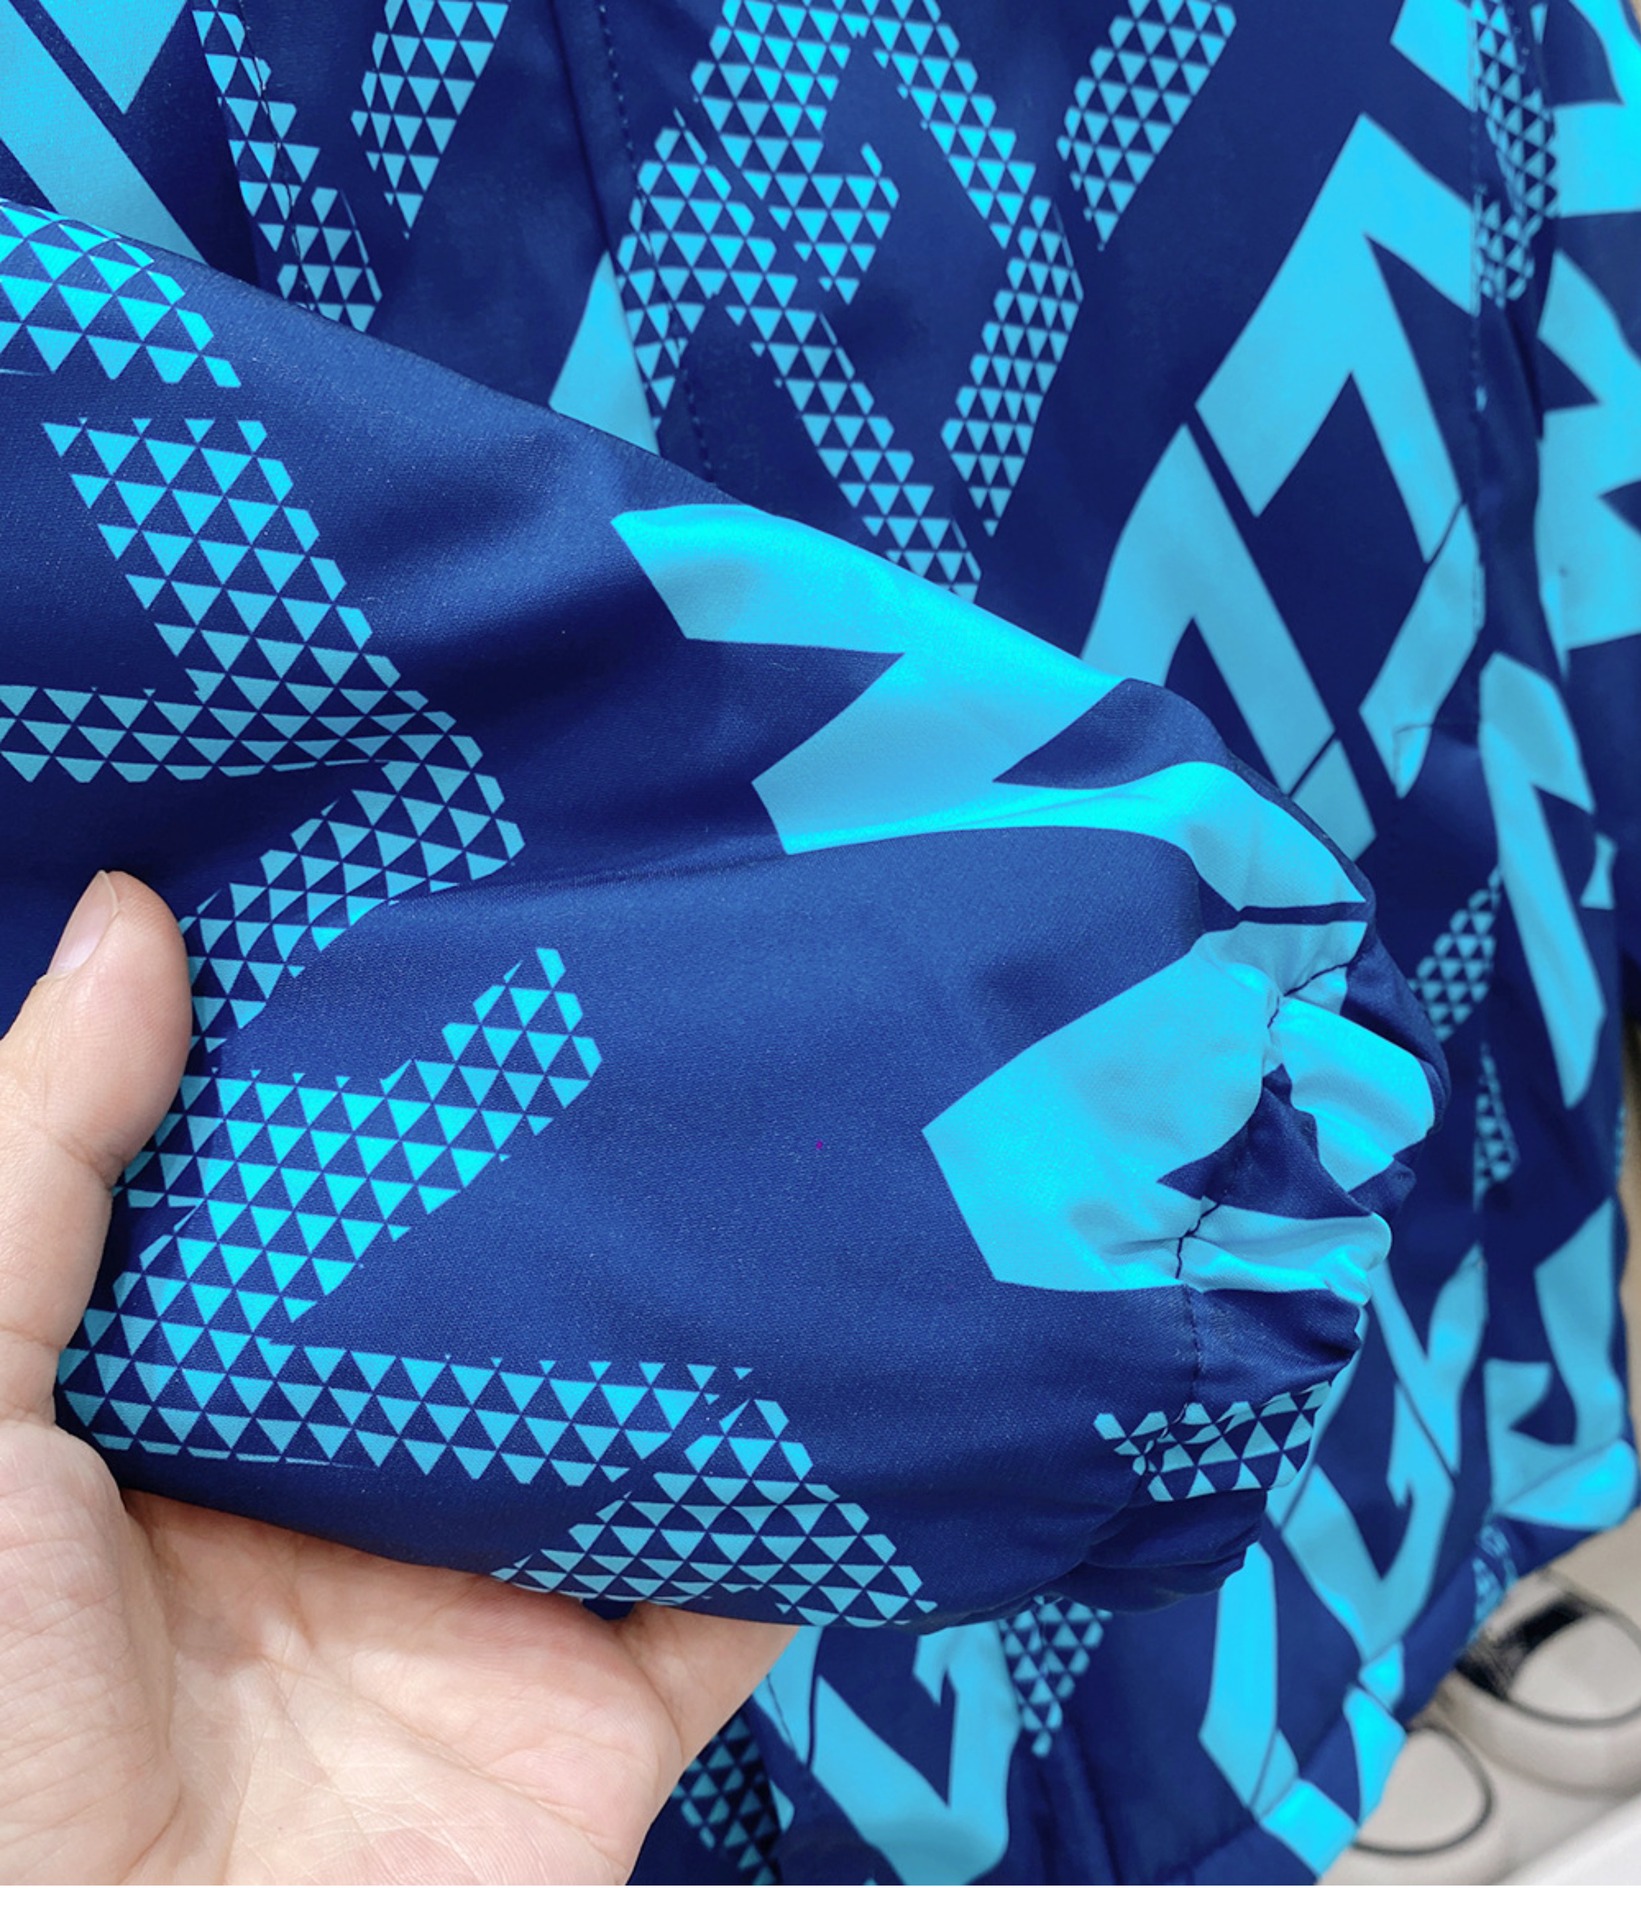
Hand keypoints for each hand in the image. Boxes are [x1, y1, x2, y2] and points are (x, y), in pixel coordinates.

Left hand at [0, 873, 791, 1883]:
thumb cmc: (1, 1694)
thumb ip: (34, 1165)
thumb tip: (129, 919)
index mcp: (215, 1404)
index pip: (330, 1207)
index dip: (387, 1080)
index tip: (469, 927)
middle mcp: (366, 1479)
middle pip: (501, 1299)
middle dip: (569, 1171)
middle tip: (660, 988)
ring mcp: (495, 1587)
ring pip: (638, 1407)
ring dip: (708, 1299)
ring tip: (788, 1115)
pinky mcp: (608, 1693)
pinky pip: (742, 1565)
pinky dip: (813, 1480)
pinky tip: (867, 1338)